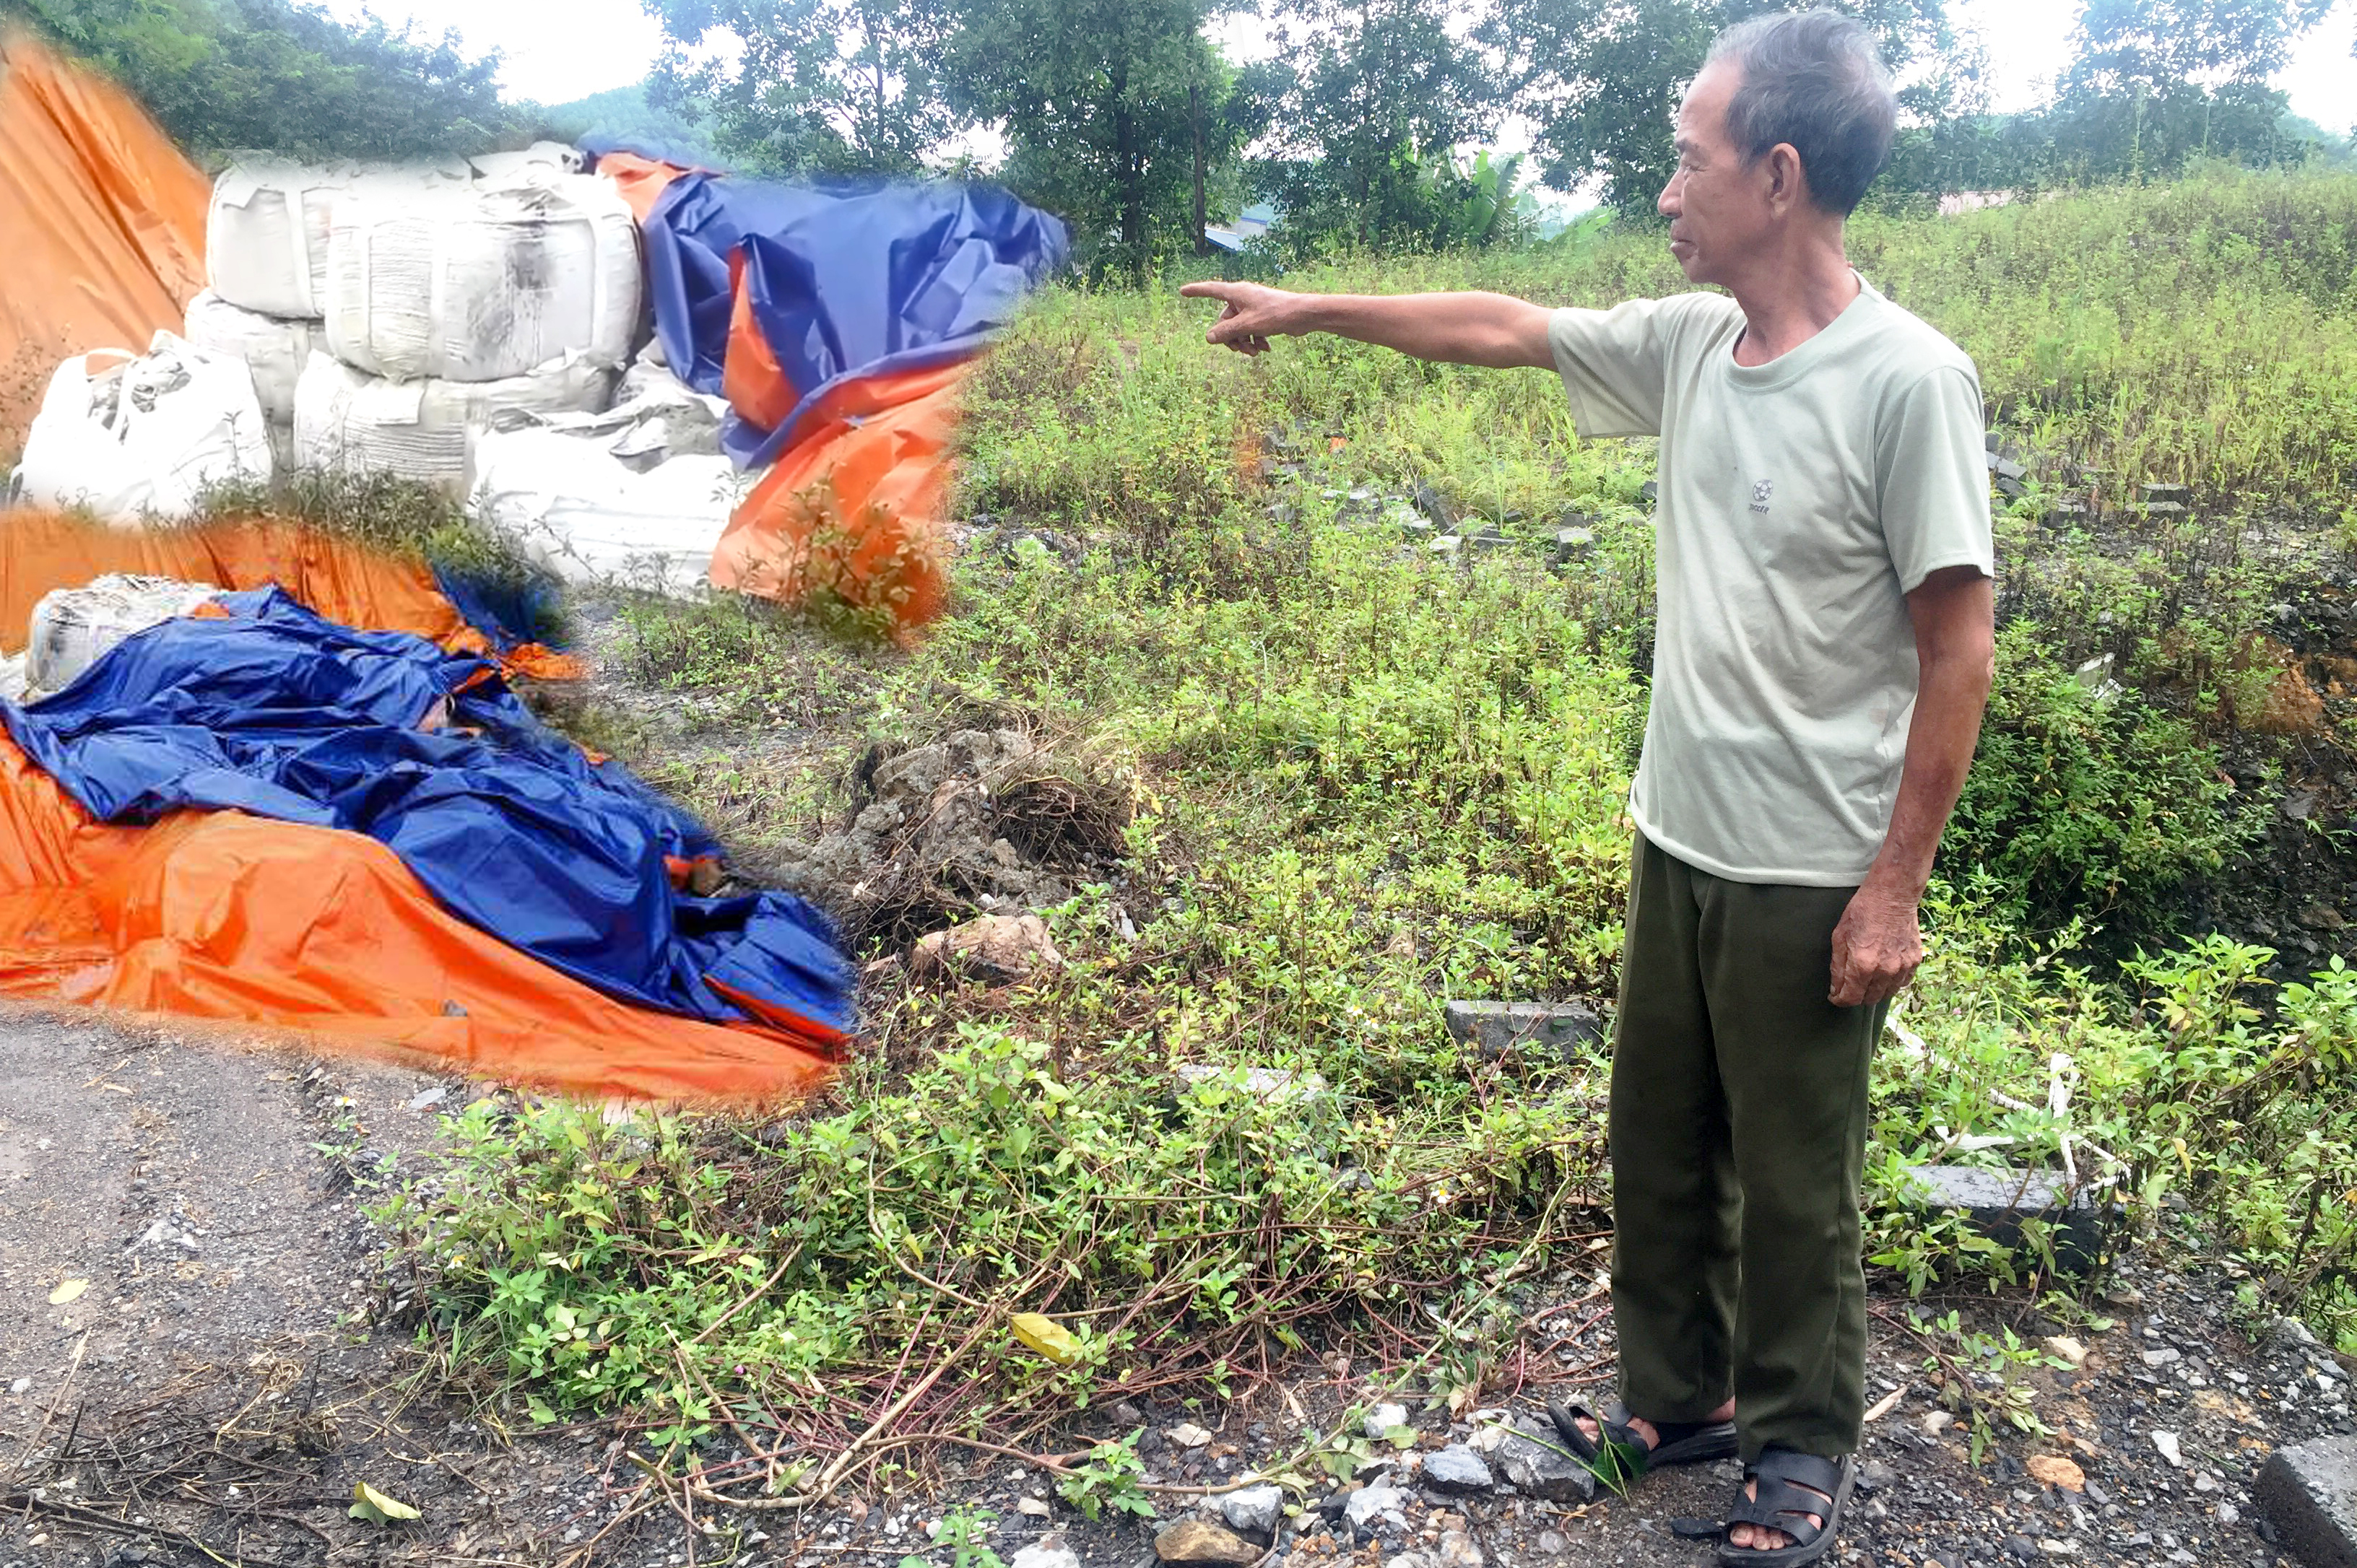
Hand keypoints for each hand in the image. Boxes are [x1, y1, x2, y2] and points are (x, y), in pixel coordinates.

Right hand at [1177, 280, 1300, 355]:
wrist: (1303, 315)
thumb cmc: (1276, 314)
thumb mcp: (1247, 325)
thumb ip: (1226, 332)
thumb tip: (1208, 338)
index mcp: (1236, 293)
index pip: (1211, 290)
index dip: (1196, 291)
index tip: (1182, 291)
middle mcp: (1242, 298)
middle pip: (1225, 320)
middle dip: (1232, 338)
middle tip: (1241, 350)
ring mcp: (1253, 308)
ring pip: (1238, 328)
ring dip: (1244, 342)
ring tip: (1254, 353)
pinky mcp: (1263, 316)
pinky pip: (1250, 330)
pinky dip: (1255, 340)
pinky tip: (1265, 349)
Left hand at [1828, 882, 1923, 1007]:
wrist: (1892, 897)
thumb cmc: (1862, 912)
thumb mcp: (1839, 937)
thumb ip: (1838, 966)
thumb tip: (1836, 988)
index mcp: (1863, 965)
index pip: (1850, 998)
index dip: (1839, 1000)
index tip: (1835, 996)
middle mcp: (1884, 971)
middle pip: (1869, 999)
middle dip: (1856, 997)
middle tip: (1849, 988)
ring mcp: (1902, 967)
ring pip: (1887, 994)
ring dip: (1874, 992)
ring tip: (1866, 982)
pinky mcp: (1914, 961)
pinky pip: (1902, 983)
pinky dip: (1891, 983)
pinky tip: (1884, 975)